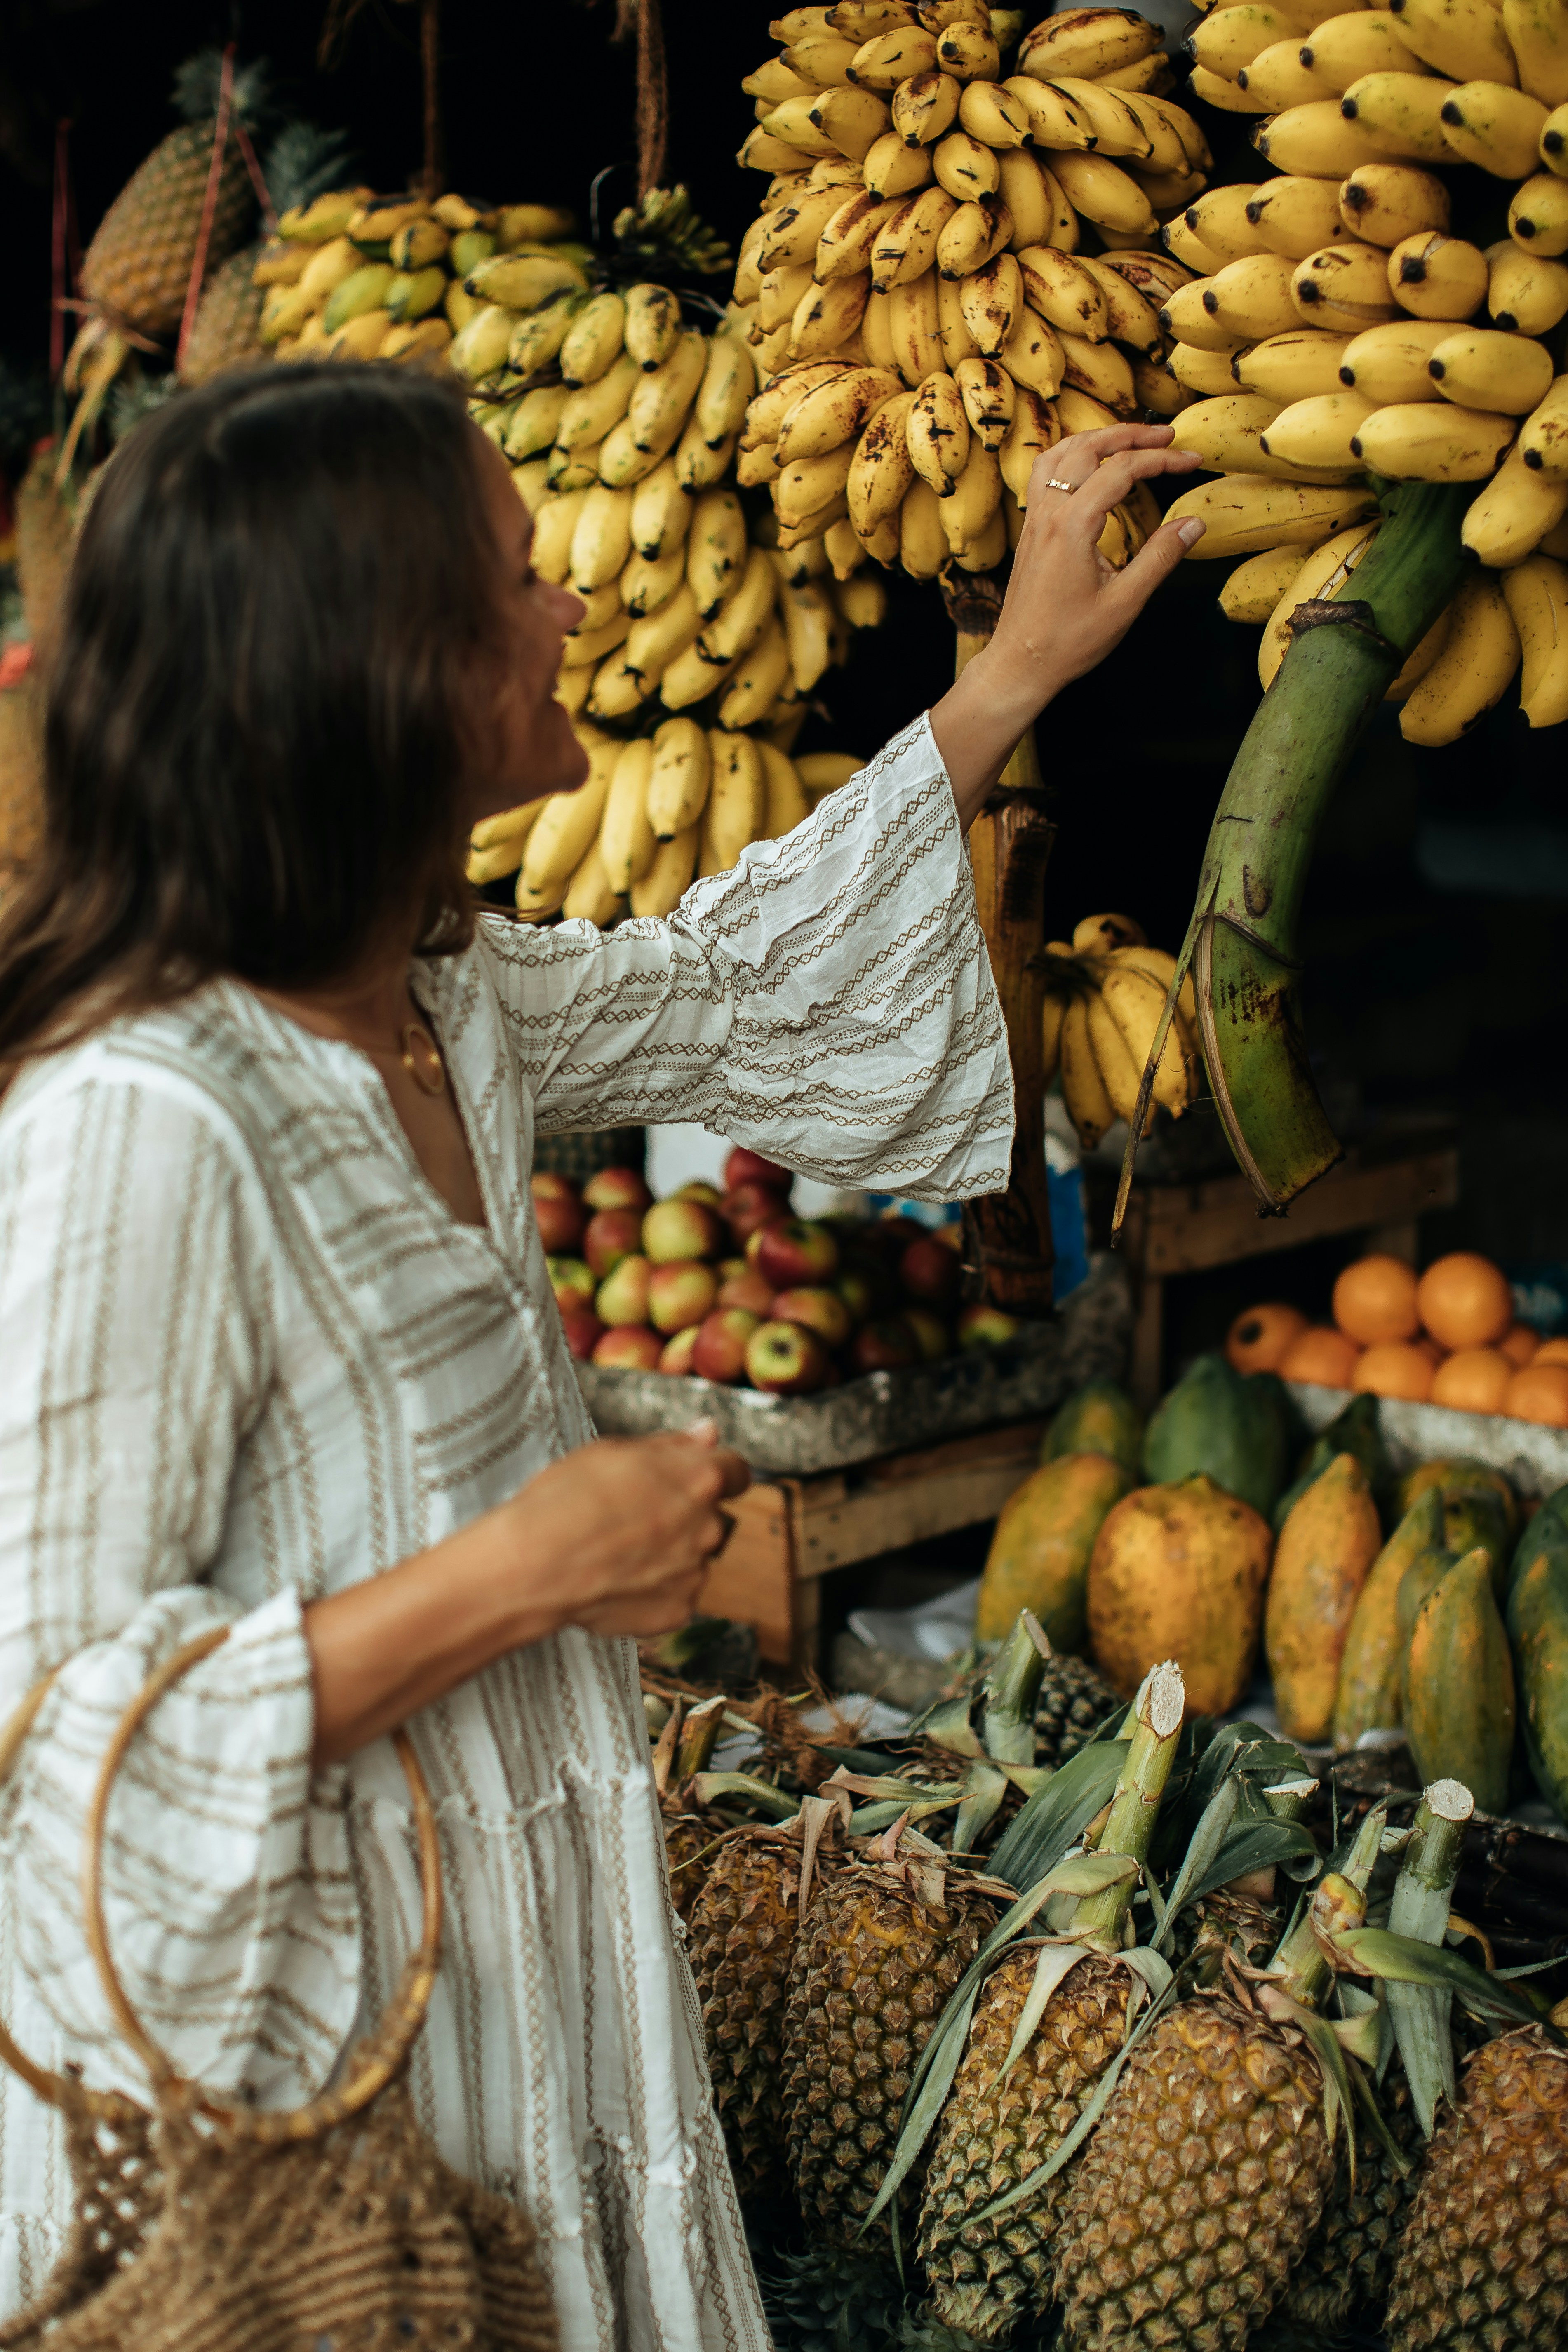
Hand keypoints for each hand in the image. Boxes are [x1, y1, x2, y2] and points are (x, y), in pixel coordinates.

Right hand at [522, 1419, 750, 1639]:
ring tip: (615, 1552)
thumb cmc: (567, 1501)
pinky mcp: (678, 1610)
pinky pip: (674, 1593)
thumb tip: (708, 1433)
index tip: (691, 1478)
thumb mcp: (614, 1451)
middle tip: (631, 1517)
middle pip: (708, 1516)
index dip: (712, 1472)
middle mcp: (708, 1526)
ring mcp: (695, 1573)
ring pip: (691, 1556)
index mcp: (699, 1479)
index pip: (736, 1470)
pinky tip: (616, 1580)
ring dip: (667, 1553)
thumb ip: (672, 1445)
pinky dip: (652, 1589)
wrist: (535, 1565)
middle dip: (680, 1514)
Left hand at [929, 425, 1204, 827]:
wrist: (1020, 664)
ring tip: (1131, 438)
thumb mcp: (1124, 603)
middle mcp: (1048, 513)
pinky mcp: (1029, 530)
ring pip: (1062, 453)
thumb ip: (1160, 558)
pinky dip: (1071, 455)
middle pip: (1090, 447)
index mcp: (1073, 526)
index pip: (1123, 469)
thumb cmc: (1068, 641)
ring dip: (1099, 438)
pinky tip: (1088, 464)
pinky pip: (1045, 474)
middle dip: (1132, 434)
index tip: (1193, 460)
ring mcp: (1034, 519)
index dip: (1162, 459)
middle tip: (1167, 435)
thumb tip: (1193, 523)